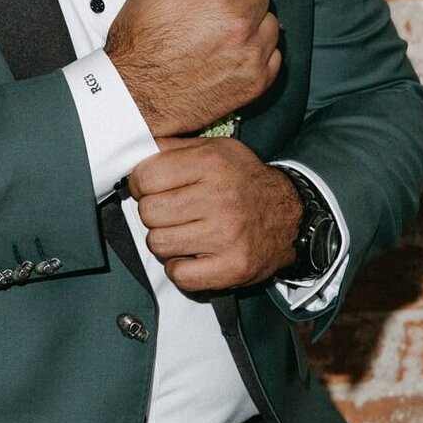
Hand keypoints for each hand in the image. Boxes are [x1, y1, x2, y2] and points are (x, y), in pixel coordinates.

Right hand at [106, 0, 280, 137]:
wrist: (135, 93)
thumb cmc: (140, 40)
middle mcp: (241, 19)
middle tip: (211, 12)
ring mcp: (252, 51)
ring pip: (270, 22)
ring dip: (252, 24)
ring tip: (221, 35)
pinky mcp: (257, 79)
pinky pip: (274, 55)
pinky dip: (257, 53)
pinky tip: (231, 55)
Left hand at [128, 138, 301, 292]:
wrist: (292, 217)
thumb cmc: (243, 182)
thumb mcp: (214, 149)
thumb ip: (172, 149)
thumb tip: (131, 153)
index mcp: (211, 163)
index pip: (145, 178)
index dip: (141, 185)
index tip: (151, 188)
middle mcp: (220, 198)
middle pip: (148, 213)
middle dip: (154, 213)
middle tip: (173, 212)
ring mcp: (227, 236)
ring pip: (158, 244)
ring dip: (166, 240)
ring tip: (186, 232)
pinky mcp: (232, 267)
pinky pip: (178, 274)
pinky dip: (180, 268)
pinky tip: (194, 254)